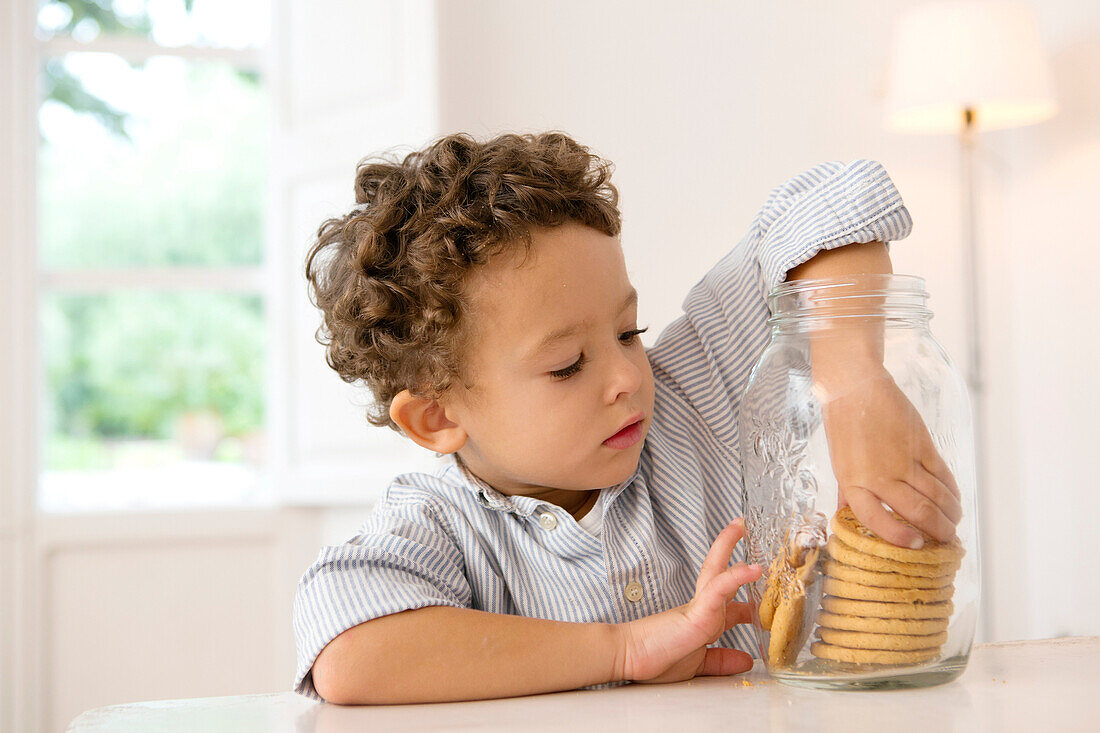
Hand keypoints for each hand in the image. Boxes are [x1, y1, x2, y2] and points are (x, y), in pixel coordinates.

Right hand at [615, 519, 761, 682]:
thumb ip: (721, 661)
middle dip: (731, 552)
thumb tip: (745, 661)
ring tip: (740, 525)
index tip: (763, 604)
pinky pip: (718, 589)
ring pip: (716, 571)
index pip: (728, 606)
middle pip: (719, 574)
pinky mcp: (696, 612)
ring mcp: (698, 607)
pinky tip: (752, 568)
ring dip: (727, 546)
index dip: (748, 604)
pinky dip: (736, 577)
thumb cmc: (655, 659)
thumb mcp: (698, 664)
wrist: (627, 658)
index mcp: (702, 621)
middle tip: (741, 528)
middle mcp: (701, 609)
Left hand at [818, 363, 962, 546]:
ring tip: (955, 522)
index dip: (899, 538)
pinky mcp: (921, 444)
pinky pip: (943, 474)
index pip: (877, 520)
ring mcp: (903, 460)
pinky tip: (954, 498)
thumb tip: (846, 515)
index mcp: (854, 483)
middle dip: (938, 531)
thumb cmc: (844, 424)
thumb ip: (849, 491)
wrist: (855, 387)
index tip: (917, 546)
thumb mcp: (840, 463)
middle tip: (948, 540)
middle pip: (918, 512)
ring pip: (937, 496)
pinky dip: (952, 490)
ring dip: (951, 513)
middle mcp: (879, 475)